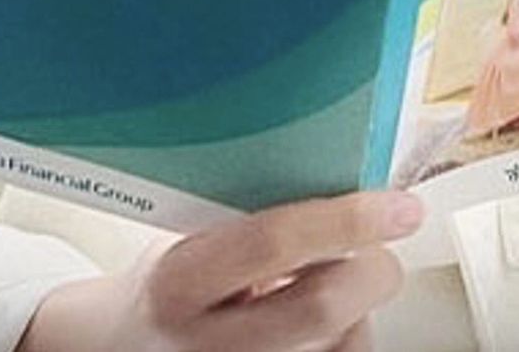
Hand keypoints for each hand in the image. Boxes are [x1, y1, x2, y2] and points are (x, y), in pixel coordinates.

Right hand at [16, 188, 422, 351]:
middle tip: (382, 242)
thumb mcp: (191, 236)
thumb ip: (252, 218)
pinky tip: (324, 322)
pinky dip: (351, 336)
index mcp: (183, 280)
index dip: (345, 220)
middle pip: (321, 308)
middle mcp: (208, 344)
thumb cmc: (171, 284)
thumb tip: (346, 184)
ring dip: (360, 305)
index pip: (273, 243)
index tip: (398, 205)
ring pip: (343, 343)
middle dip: (371, 269)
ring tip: (330, 283)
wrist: (120, 350)